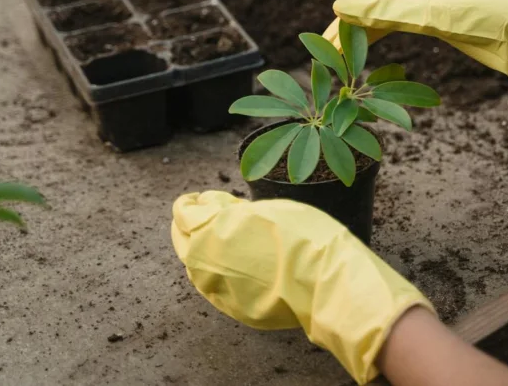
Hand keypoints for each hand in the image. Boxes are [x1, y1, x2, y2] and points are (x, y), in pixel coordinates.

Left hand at [171, 191, 433, 383]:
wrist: (325, 282)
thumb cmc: (304, 237)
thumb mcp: (269, 208)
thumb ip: (238, 211)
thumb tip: (224, 213)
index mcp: (210, 230)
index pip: (185, 213)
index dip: (195, 202)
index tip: (203, 198)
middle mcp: (204, 262)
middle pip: (182, 241)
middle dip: (190, 226)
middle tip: (204, 216)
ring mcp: (216, 289)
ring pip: (197, 268)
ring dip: (203, 251)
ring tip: (223, 240)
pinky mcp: (232, 309)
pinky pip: (217, 287)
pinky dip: (221, 273)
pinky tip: (238, 266)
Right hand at [323, 0, 507, 130]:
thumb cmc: (493, 21)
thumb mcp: (434, 17)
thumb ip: (386, 13)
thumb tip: (338, 6)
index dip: (350, 15)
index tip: (330, 45)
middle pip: (380, 6)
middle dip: (355, 29)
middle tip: (332, 61)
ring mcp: (442, 10)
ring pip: (394, 22)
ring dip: (370, 39)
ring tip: (347, 66)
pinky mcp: (454, 32)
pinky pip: (411, 34)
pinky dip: (392, 45)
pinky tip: (379, 62)